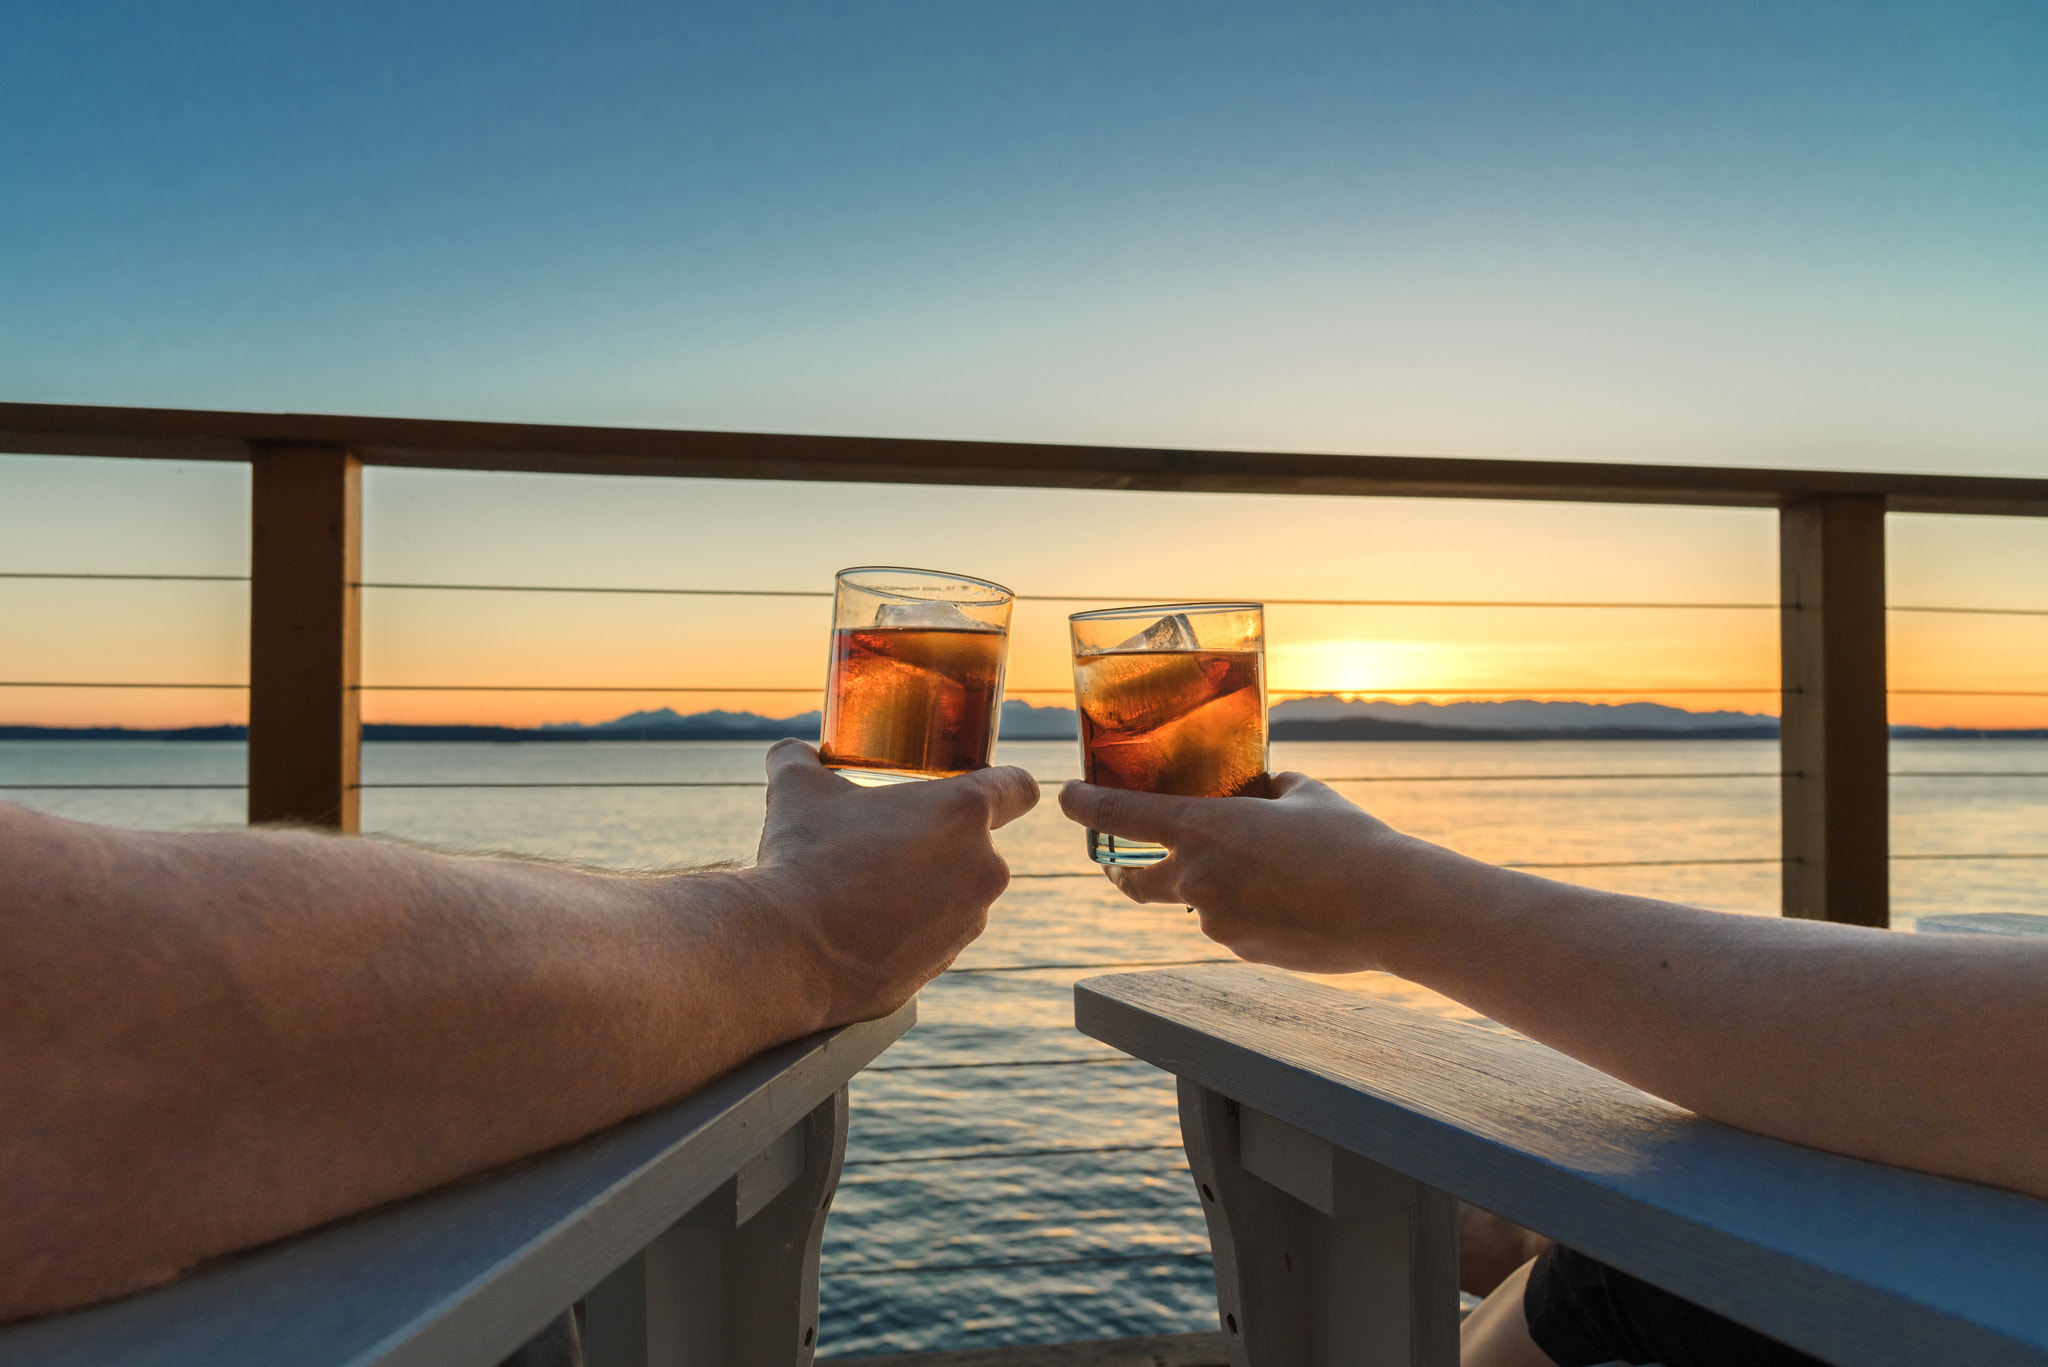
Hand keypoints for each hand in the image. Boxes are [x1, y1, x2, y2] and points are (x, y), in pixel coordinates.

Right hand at [749, 740, 1039, 1026]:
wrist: (788, 949)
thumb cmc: (804, 857)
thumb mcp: (797, 789)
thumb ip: (799, 759)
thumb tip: (789, 752)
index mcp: (964, 812)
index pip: (1019, 787)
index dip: (1005, 786)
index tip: (975, 791)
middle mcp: (983, 867)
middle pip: (978, 844)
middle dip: (938, 842)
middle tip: (887, 842)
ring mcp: (969, 921)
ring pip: (956, 892)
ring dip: (924, 887)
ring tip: (867, 889)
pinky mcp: (945, 963)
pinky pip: (934, 935)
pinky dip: (908, 930)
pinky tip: (862, 928)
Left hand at [1059, 772, 1427, 973]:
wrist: (1389, 906)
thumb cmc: (1349, 840)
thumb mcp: (1302, 794)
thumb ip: (1266, 790)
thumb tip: (1258, 790)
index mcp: (1202, 827)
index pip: (1119, 815)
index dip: (1085, 806)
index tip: (1065, 799)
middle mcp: (1196, 877)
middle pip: (1133, 880)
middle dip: (1122, 872)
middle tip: (1122, 864)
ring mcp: (1216, 921)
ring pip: (1198, 903)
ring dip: (1216, 890)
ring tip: (1276, 877)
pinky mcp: (1242, 952)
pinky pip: (1233, 927)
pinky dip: (1250, 914)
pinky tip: (1294, 904)